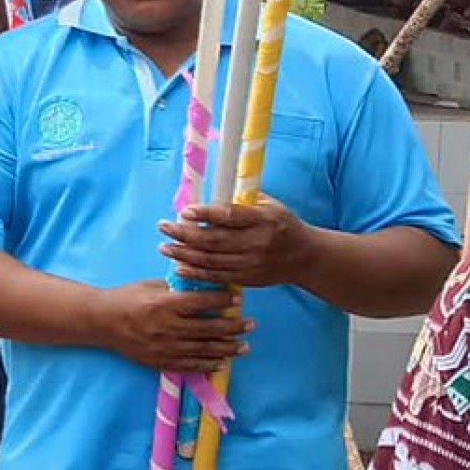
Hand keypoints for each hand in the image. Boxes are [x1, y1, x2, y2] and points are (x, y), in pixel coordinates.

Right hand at [89, 280, 250, 375]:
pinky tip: (223, 362)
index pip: (201, 303)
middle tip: (250, 325)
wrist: (102, 322)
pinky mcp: (160, 361)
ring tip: (244, 346)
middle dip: (233, 328)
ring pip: (204, 350)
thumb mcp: (152, 286)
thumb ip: (178, 289)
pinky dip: (209, 365)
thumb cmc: (128, 298)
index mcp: (165, 304)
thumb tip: (206, 285)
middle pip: (208, 329)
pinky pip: (190, 365)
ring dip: (227, 349)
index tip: (238, 302)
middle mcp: (167, 327)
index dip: (223, 303)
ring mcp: (164, 347)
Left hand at [161, 198, 323, 291]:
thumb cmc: (283, 224)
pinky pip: (217, 277)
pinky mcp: (247, 279)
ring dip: (184, 254)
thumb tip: (211, 191)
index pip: (230, 216)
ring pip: (211, 261)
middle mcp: (256, 243)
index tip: (185, 211)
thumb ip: (243, 199)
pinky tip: (179, 266)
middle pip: (214, 240)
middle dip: (184, 234)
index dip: (206, 214)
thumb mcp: (270, 205)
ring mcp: (251, 263)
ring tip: (165, 247)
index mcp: (262, 219)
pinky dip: (196, 272)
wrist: (306, 257)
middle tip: (164, 227)